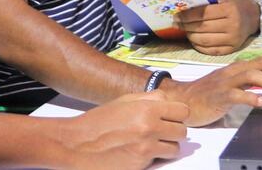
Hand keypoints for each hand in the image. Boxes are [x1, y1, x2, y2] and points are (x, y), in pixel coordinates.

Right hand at [58, 91, 188, 169]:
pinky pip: (158, 161)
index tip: (171, 117)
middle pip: (182, 132)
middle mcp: (150, 128)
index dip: (178, 114)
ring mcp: (146, 149)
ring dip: (166, 146)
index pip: (183, 111)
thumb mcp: (124, 101)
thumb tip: (168, 100)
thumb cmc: (99, 121)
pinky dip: (152, 158)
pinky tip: (138, 152)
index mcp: (147, 109)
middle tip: (160, 131)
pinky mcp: (141, 165)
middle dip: (173, 131)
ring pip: (175, 149)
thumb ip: (149, 98)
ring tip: (150, 143)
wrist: (77, 144)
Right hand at [164, 57, 261, 125]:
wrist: (183, 100)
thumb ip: (252, 83)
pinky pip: (236, 94)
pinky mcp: (218, 95)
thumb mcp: (234, 85)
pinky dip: (250, 96)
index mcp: (240, 68)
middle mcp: (234, 71)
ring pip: (251, 75)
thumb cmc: (210, 94)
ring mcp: (226, 82)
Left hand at [176, 0, 259, 54]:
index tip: (176, 15)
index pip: (203, 13)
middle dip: (186, 26)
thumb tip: (184, 8)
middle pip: (202, 28)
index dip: (187, 15)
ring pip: (204, 41)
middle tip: (176, 23)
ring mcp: (233, 40)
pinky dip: (198, 46)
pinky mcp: (232, 50)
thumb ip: (206, 2)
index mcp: (229, 9)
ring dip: (190, 36)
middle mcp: (232, 25)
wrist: (253, 17)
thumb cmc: (234, 5)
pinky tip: (193, 39)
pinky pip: (210, 51)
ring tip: (185, 31)